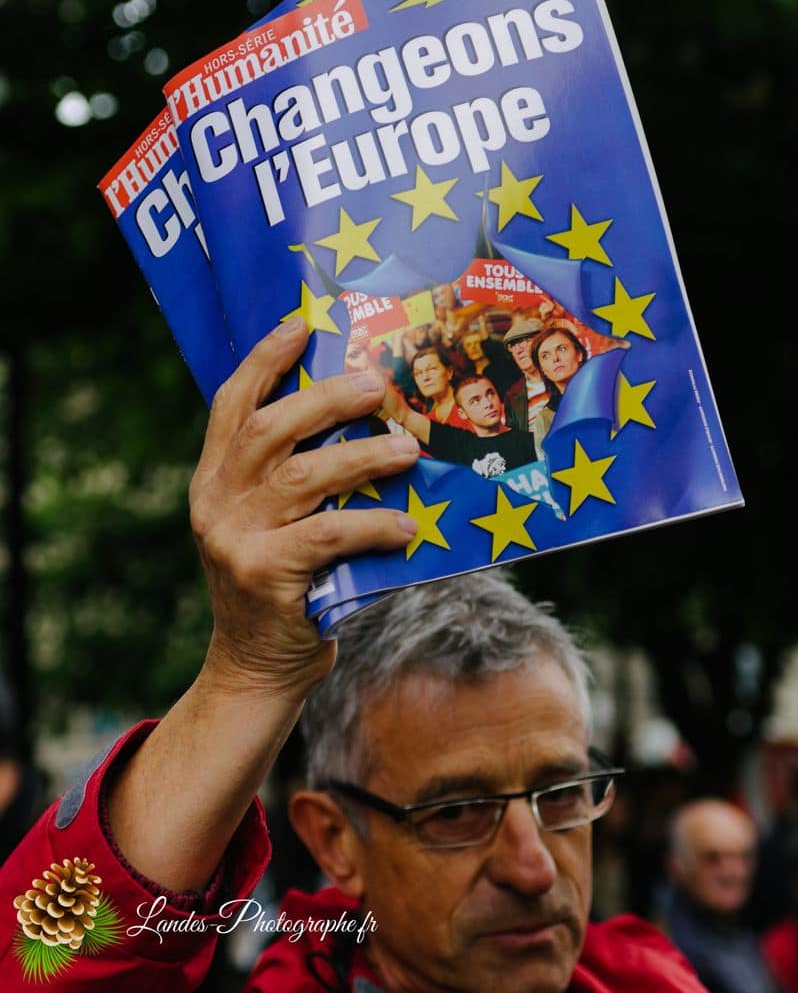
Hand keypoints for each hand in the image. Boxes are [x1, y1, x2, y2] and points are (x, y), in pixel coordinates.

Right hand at [190, 318, 419, 701]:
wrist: (255, 670)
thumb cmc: (282, 585)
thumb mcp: (269, 523)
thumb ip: (291, 476)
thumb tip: (364, 420)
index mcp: (213, 479)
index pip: (232, 404)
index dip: (264, 360)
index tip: (301, 325)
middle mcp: (216, 502)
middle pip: (269, 429)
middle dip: (325, 399)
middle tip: (375, 386)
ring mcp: (235, 539)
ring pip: (302, 476)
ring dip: (361, 457)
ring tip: (406, 449)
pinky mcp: (264, 575)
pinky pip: (328, 535)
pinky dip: (372, 525)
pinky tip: (406, 526)